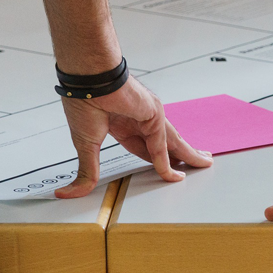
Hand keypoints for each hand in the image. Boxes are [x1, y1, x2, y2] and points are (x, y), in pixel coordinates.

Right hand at [55, 76, 212, 197]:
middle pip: (163, 144)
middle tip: (194, 164)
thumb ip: (87, 172)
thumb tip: (70, 192)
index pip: (142, 146)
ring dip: (187, 154)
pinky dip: (166, 161)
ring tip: (203, 163)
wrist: (88, 79)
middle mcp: (137, 119)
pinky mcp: (153, 115)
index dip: (155, 160)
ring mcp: (147, 116)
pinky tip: (175, 174)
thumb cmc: (82, 100)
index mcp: (120, 123)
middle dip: (179, 155)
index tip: (163, 169)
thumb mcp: (85, 146)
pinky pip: (161, 145)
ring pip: (171, 142)